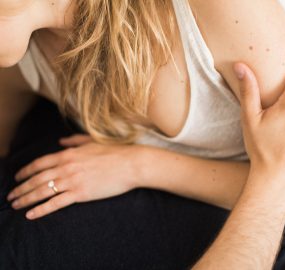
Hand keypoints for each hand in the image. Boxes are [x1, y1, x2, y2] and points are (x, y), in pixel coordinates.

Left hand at [7, 134, 145, 219]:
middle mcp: (66, 166)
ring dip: (26, 199)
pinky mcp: (80, 194)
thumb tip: (61, 140)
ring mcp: (72, 180)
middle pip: (36, 178)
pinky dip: (41, 209)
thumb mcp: (92, 141)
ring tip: (16, 205)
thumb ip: (74, 140)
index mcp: (68, 153)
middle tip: (11, 195)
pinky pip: (56, 203)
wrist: (131, 164)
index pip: (40, 163)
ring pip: (42, 191)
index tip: (17, 177)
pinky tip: (31, 214)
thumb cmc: (115, 152)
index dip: (25, 171)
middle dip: (21, 188)